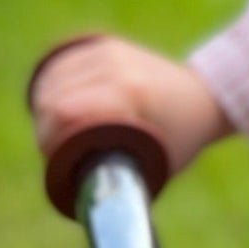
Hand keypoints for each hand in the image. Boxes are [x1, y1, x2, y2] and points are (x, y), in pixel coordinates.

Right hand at [29, 35, 232, 177]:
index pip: (63, 111)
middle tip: (57, 152)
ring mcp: (108, 51)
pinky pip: (58, 68)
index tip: (56, 160)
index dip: (49, 141)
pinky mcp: (102, 45)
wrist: (204, 96)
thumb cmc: (180, 138)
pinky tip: (54, 107)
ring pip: (50, 82)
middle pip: (51, 99)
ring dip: (45, 110)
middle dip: (46, 129)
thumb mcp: (153, 162)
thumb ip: (115, 177)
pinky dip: (50, 89)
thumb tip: (80, 202)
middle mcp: (116, 65)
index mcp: (130, 92)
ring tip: (59, 132)